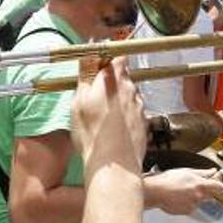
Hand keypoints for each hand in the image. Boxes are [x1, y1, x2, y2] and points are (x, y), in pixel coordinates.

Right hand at [70, 59, 145, 175]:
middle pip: (124, 77)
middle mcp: (131, 90)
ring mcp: (139, 107)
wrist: (114, 165)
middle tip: (96, 95)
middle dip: (112, 82)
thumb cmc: (92, 134)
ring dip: (119, 100)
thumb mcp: (78, 102)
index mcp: (113, 80)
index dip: (108, 60)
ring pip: (130, 96)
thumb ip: (85, 76)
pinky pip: (134, 114)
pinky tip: (114, 130)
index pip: (117, 57)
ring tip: (103, 117)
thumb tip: (88, 57)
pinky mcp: (144, 124)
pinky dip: (125, 117)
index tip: (99, 66)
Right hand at [145, 168, 222, 215]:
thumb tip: (213, 171)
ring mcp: (193, 205)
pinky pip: (191, 207)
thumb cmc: (168, 180)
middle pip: (211, 195)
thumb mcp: (187, 171)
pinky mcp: (187, 212)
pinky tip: (179, 197)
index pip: (219, 187)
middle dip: (206, 191)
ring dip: (195, 197)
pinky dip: (187, 203)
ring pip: (199, 201)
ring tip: (182, 191)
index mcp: (200, 185)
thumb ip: (203, 173)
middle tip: (195, 185)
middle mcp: (199, 197)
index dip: (219, 185)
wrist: (156, 192)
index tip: (217, 183)